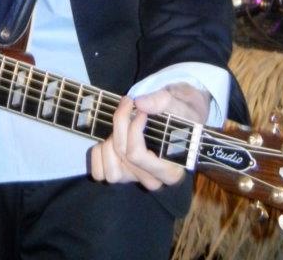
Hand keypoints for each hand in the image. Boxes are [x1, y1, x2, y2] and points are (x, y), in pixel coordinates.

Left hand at [90, 82, 210, 190]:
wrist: (184, 121)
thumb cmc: (183, 114)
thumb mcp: (180, 103)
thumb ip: (162, 101)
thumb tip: (140, 103)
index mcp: (170, 170)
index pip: (137, 155)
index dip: (133, 129)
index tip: (139, 110)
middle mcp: (153, 180)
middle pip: (122, 154)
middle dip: (121, 123)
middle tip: (128, 103)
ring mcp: (136, 179)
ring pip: (110, 169)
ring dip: (109, 142)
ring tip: (122, 124)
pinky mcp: (123, 176)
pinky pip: (99, 172)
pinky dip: (99, 154)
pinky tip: (110, 138)